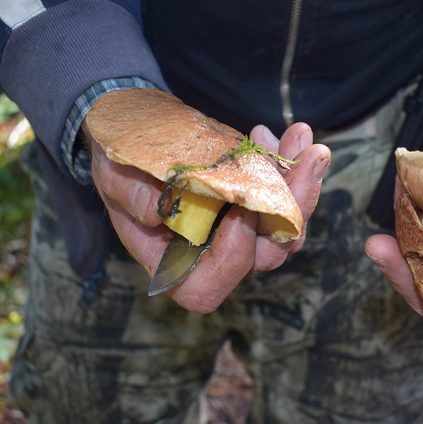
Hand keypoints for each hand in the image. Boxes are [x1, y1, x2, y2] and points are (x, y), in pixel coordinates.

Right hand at [86, 121, 330, 313]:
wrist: (137, 138)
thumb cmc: (121, 163)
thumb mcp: (115, 174)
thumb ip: (131, 194)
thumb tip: (158, 212)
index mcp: (172, 264)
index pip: (206, 287)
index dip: (230, 260)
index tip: (241, 211)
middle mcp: (214, 258)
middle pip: (264, 257)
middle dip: (293, 209)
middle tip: (307, 160)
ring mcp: (242, 236)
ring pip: (287, 230)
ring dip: (303, 186)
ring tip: (305, 142)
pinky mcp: (258, 208)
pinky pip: (287, 201)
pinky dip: (296, 169)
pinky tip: (296, 136)